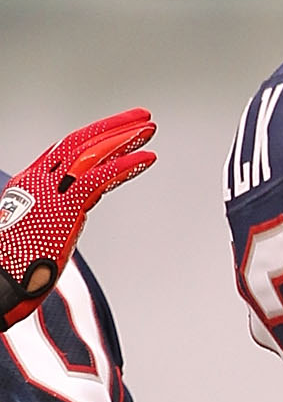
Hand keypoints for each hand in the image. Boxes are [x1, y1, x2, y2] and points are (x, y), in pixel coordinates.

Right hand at [0, 108, 155, 324]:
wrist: (0, 283)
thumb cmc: (13, 269)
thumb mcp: (36, 235)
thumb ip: (55, 221)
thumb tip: (71, 222)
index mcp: (30, 185)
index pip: (66, 152)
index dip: (95, 139)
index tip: (119, 134)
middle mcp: (39, 181)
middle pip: (80, 142)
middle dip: (113, 127)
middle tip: (140, 118)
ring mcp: (51, 190)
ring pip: (92, 151)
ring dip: (124, 137)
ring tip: (149, 128)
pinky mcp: (66, 205)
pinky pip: (101, 177)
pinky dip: (127, 164)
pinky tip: (147, 157)